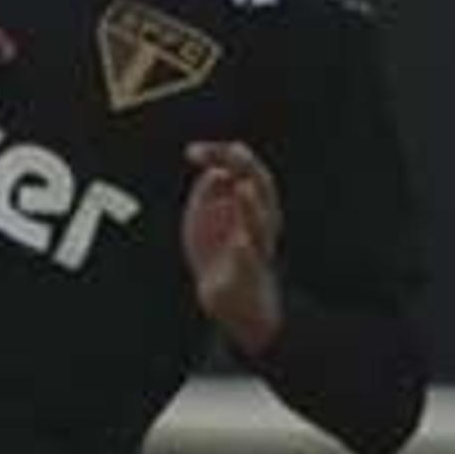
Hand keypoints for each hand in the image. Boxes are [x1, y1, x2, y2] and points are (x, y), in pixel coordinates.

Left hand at [184, 140, 285, 351]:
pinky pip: (249, 263)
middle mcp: (259, 222)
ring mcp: (257, 248)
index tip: (192, 152)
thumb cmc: (218, 253)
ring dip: (252, 207)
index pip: (242, 171)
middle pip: (262, 190)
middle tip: (234, 151)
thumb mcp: (205, 219)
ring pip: (261, 225)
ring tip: (242, 189)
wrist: (231, 302)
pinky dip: (245, 253)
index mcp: (249, 205)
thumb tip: (215, 170)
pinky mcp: (247, 276)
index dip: (220, 157)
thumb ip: (207, 193)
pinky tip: (240, 242)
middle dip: (248, 169)